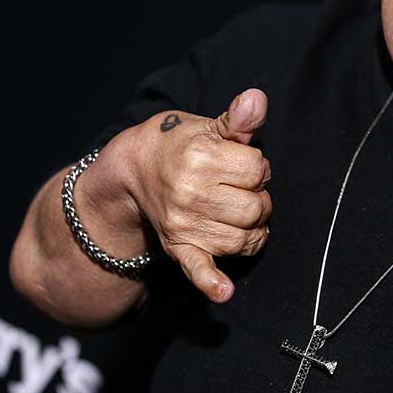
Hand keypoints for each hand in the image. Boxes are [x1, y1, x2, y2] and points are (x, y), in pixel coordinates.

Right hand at [124, 89, 273, 302]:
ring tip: (239, 214)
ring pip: (242, 238)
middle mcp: (190, 192)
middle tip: (239, 189)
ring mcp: (183, 222)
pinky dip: (210, 282)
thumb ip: (238, 119)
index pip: (257, 170)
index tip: (242, 164)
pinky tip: (223, 291)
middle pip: (255, 207)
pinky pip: (196, 268)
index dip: (257, 167)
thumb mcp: (208, 126)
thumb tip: (256, 100)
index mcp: (200, 156)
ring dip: (251, 230)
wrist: (135, 169)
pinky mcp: (178, 245)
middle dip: (257, 198)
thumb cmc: (181, 144)